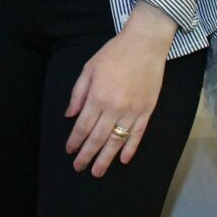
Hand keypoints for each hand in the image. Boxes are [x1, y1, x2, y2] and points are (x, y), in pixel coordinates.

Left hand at [65, 16, 171, 176]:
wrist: (144, 44)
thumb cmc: (114, 53)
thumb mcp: (89, 68)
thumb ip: (78, 93)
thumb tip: (70, 115)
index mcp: (97, 96)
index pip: (83, 126)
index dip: (75, 141)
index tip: (70, 151)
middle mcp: (114, 107)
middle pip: (98, 138)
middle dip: (87, 155)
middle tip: (80, 168)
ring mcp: (132, 110)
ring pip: (117, 141)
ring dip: (106, 158)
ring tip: (97, 171)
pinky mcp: (146, 111)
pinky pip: (137, 135)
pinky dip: (130, 149)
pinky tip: (123, 159)